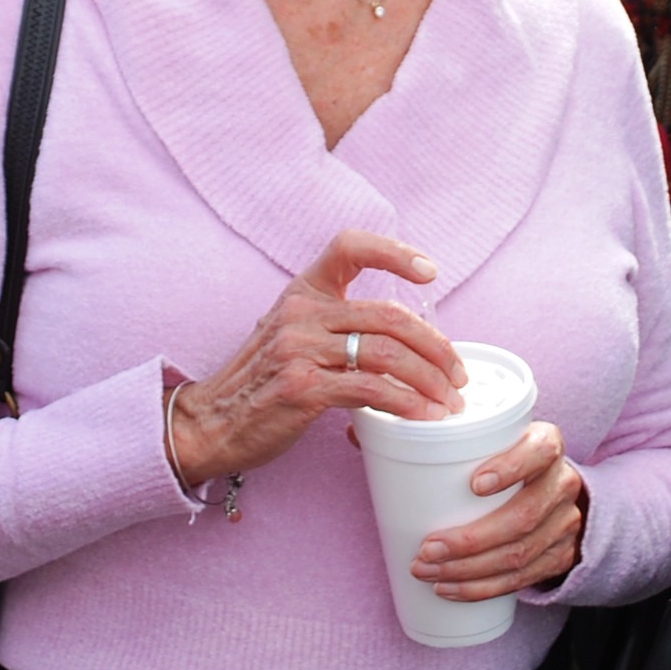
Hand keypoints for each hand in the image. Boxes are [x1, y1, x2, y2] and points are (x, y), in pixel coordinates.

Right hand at [169, 231, 462, 487]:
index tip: (430, 271)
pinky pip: (371, 389)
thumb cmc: (261, 383)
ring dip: (430, 379)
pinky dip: (407, 404)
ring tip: (450, 400)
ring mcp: (299, 348)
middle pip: (389, 315)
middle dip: (436, 346)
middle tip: (458, 372)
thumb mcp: (291, 335)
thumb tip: (404, 339)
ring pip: (387, 353)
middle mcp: (301, 311)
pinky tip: (424, 417)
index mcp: (302, 291)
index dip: (394, 252)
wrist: (212, 423)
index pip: (349, 246)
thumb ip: (335, 325)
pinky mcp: (303, 387)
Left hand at [411, 421, 586, 601]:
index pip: (539, 452)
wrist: (553, 489)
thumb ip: (464, 437)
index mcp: (547, 445)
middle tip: (427, 549)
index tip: (473, 485)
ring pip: (520, 555)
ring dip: (468, 570)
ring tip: (428, 571)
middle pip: (524, 517)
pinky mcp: (559, 557)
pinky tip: (451, 589)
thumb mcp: (497, 438)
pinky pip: (522, 578)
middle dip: (471, 540)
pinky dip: (482, 588)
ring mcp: (565, 524)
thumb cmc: (505, 458)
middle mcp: (562, 484)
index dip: (510, 468)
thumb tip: (396, 434)